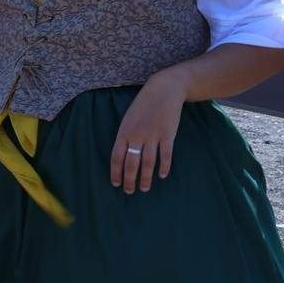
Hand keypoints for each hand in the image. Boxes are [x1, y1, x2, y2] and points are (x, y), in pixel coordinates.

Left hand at [109, 71, 186, 193]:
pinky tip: (162, 175)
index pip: (116, 157)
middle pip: (131, 163)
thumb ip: (125, 136)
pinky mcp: (168, 134)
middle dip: (129, 179)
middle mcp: (136, 135)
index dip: (115, 172)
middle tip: (129, 191)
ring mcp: (152, 135)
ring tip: (144, 188)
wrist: (163, 91)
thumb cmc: (143, 106)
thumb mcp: (128, 119)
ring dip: (145, 177)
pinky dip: (164, 166)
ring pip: (148, 162)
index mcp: (124, 132)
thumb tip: (122, 156)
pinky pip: (165, 154)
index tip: (115, 183)